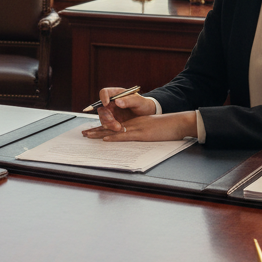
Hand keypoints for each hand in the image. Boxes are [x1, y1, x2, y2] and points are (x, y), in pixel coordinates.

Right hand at [81, 87, 156, 134]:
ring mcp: (110, 112)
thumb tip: (117, 101)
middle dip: (106, 116)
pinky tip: (119, 130)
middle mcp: (110, 103)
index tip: (106, 104)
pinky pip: (107, 125)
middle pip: (101, 108)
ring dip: (108, 124)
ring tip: (119, 128)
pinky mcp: (112, 121)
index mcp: (116, 94)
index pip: (104, 92)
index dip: (103, 97)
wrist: (146, 115)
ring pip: (103, 118)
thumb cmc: (142, 104)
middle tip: (114, 122)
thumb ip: (128, 101)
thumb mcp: (138, 101)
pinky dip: (111, 128)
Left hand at [82, 111, 198, 142]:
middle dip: (96, 131)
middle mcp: (133, 124)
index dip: (103, 128)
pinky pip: (125, 136)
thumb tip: (136, 137)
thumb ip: (143, 131)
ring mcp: (136, 128)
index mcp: (135, 123)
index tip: (93, 131)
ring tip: (88, 135)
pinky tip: (105, 139)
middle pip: (111, 127)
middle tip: (84, 133)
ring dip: (100, 134)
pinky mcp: (141, 134)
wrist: (177, 123)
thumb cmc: (167, 127)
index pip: (115, 125)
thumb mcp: (152, 128)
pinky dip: (114, 137)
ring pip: (114, 131)